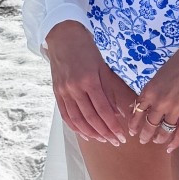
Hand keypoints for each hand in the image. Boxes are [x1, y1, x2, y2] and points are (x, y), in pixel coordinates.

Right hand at [44, 21, 130, 145]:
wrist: (63, 36)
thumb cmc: (87, 50)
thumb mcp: (102, 67)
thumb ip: (110, 91)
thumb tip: (118, 113)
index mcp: (89, 80)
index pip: (103, 109)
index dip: (113, 125)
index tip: (122, 136)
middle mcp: (74, 88)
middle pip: (90, 117)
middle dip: (105, 132)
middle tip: (116, 142)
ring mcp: (63, 91)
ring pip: (77, 119)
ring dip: (90, 133)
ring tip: (103, 140)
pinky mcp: (57, 92)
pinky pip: (65, 114)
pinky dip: (75, 126)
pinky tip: (84, 133)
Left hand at [126, 41, 178, 152]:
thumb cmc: (178, 63)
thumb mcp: (157, 76)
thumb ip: (148, 92)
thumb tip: (137, 105)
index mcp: (149, 91)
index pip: (137, 112)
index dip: (134, 124)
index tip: (132, 131)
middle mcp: (160, 102)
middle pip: (149, 124)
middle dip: (144, 135)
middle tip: (143, 140)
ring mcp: (175, 108)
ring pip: (164, 130)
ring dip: (159, 139)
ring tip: (157, 142)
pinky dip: (174, 143)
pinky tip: (170, 148)